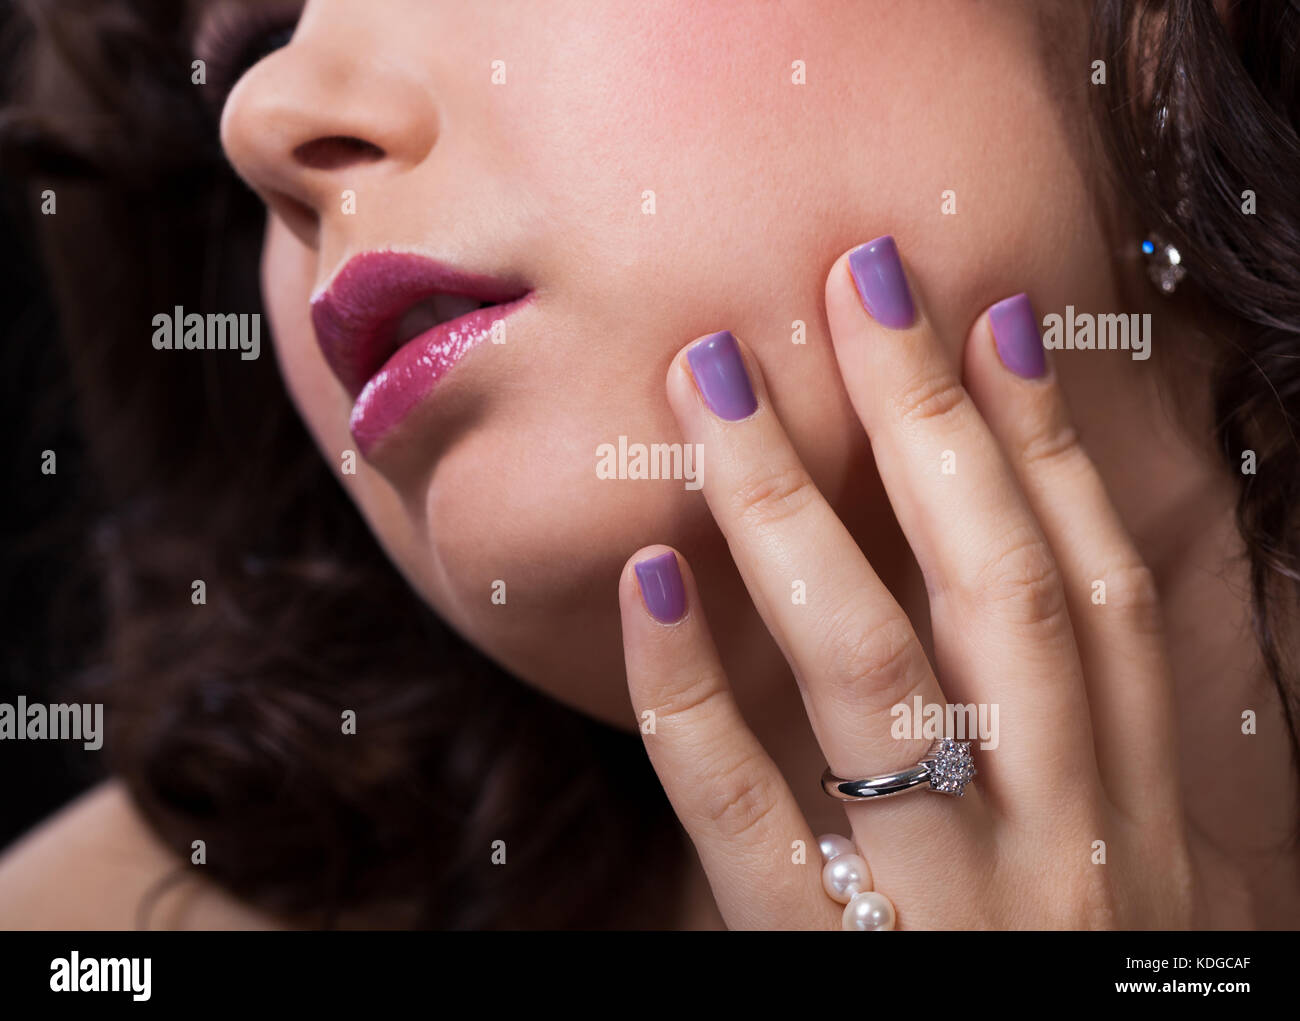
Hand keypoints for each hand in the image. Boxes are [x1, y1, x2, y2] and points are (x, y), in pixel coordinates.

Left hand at [617, 236, 1196, 928]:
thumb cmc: (1065, 983)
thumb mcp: (1111, 868)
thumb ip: (1065, 741)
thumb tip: (1000, 573)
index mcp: (1132, 803)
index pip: (1089, 588)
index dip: (1049, 446)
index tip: (992, 320)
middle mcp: (1059, 832)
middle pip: (993, 589)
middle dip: (924, 424)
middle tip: (851, 280)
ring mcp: (949, 898)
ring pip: (873, 672)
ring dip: (788, 512)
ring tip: (715, 381)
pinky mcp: (832, 959)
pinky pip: (752, 817)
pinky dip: (696, 695)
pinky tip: (649, 581)